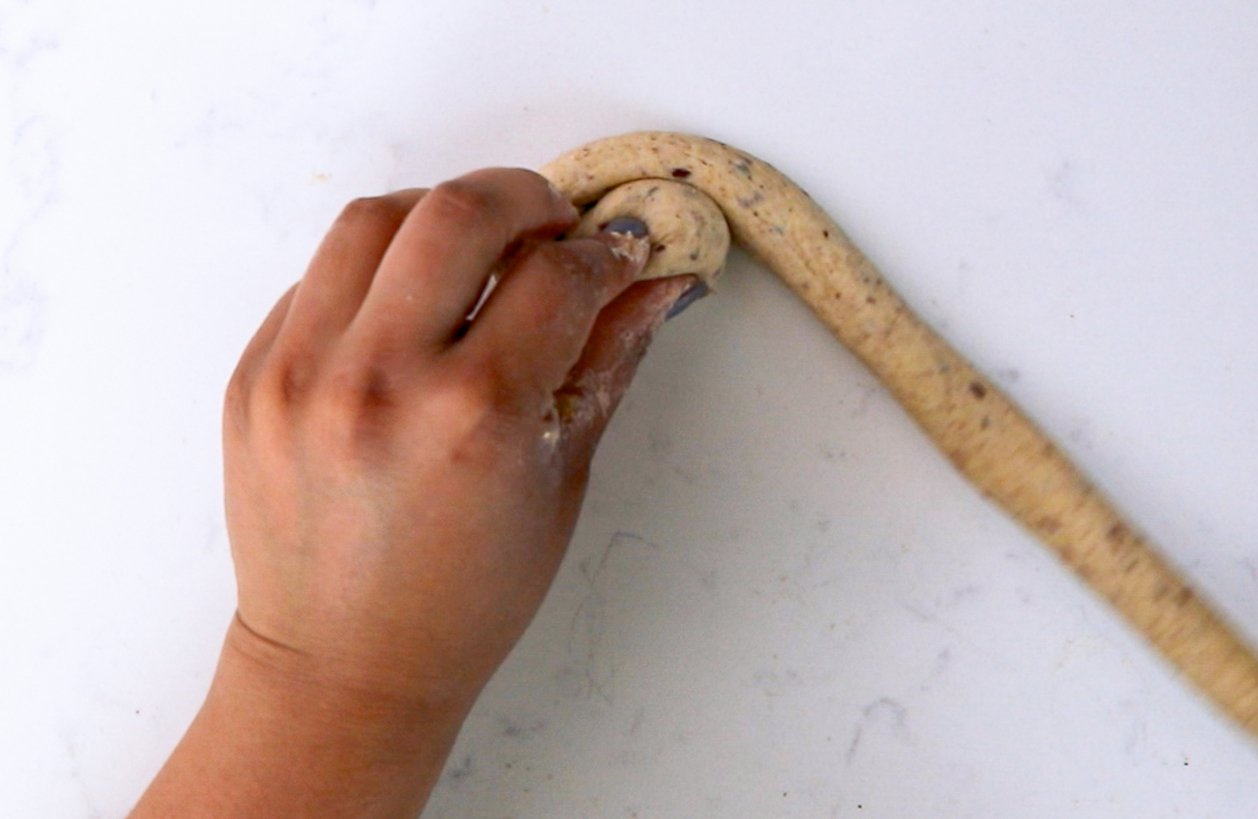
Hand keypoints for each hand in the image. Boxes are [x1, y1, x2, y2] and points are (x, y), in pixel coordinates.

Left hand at [134, 168, 698, 816]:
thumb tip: (653, 282)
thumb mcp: (559, 483)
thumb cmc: (465, 599)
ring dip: (440, 215)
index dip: (604, 253)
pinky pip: (318, 276)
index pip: (557, 276)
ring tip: (475, 251)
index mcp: (475, 418)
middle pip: (459, 211)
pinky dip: (376, 269)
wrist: (342, 667)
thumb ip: (605, 365)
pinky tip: (409, 306)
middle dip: (526, 196)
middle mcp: (380, 382)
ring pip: (374, 219)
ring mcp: (300, 375)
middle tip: (551, 224)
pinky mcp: (251, 378)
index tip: (616, 255)